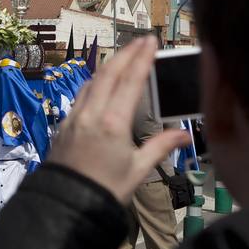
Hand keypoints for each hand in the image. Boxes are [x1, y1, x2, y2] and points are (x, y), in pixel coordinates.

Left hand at [49, 38, 190, 203]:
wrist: (66, 207)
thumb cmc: (105, 192)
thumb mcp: (137, 171)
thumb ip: (160, 147)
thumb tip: (185, 134)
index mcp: (113, 123)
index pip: (130, 82)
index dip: (141, 59)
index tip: (150, 41)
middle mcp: (91, 115)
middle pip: (108, 74)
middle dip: (125, 54)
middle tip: (140, 41)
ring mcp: (74, 119)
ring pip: (91, 83)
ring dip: (108, 67)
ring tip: (123, 58)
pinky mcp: (63, 126)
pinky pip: (80, 96)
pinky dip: (94, 83)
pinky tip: (100, 84)